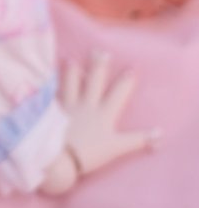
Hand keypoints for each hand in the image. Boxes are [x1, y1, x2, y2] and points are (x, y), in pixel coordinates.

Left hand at [41, 52, 159, 193]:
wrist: (60, 156)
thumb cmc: (90, 153)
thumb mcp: (117, 147)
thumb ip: (138, 139)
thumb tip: (160, 135)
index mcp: (103, 113)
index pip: (118, 93)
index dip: (126, 81)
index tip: (132, 67)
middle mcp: (86, 105)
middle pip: (94, 81)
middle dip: (99, 66)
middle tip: (100, 51)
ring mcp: (69, 106)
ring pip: (71, 84)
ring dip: (73, 72)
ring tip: (71, 60)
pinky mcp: (54, 111)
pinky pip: (53, 94)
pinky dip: (50, 86)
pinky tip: (45, 80)